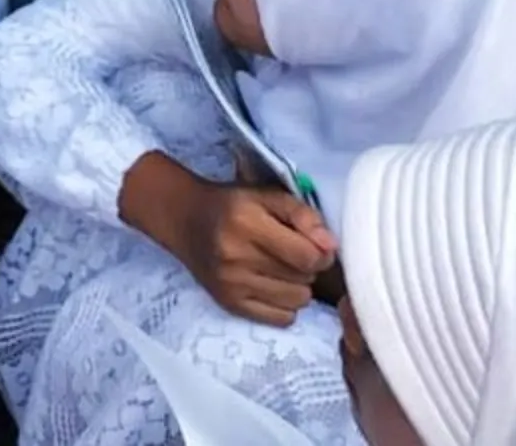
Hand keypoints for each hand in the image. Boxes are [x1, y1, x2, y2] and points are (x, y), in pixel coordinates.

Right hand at [121, 154, 334, 326]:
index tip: (315, 245)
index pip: (307, 257)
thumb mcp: (268, 196)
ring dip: (297, 286)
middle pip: (304, 280)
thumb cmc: (233, 205)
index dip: (321, 252)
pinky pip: (281, 318)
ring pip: (297, 301)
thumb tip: (331, 247)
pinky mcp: (229, 303)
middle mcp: (236, 256)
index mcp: (247, 223)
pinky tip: (272, 286)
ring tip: (281, 269)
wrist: (184, 219)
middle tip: (291, 252)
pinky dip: (285, 304)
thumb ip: (304, 215)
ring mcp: (231, 284)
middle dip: (306, 267)